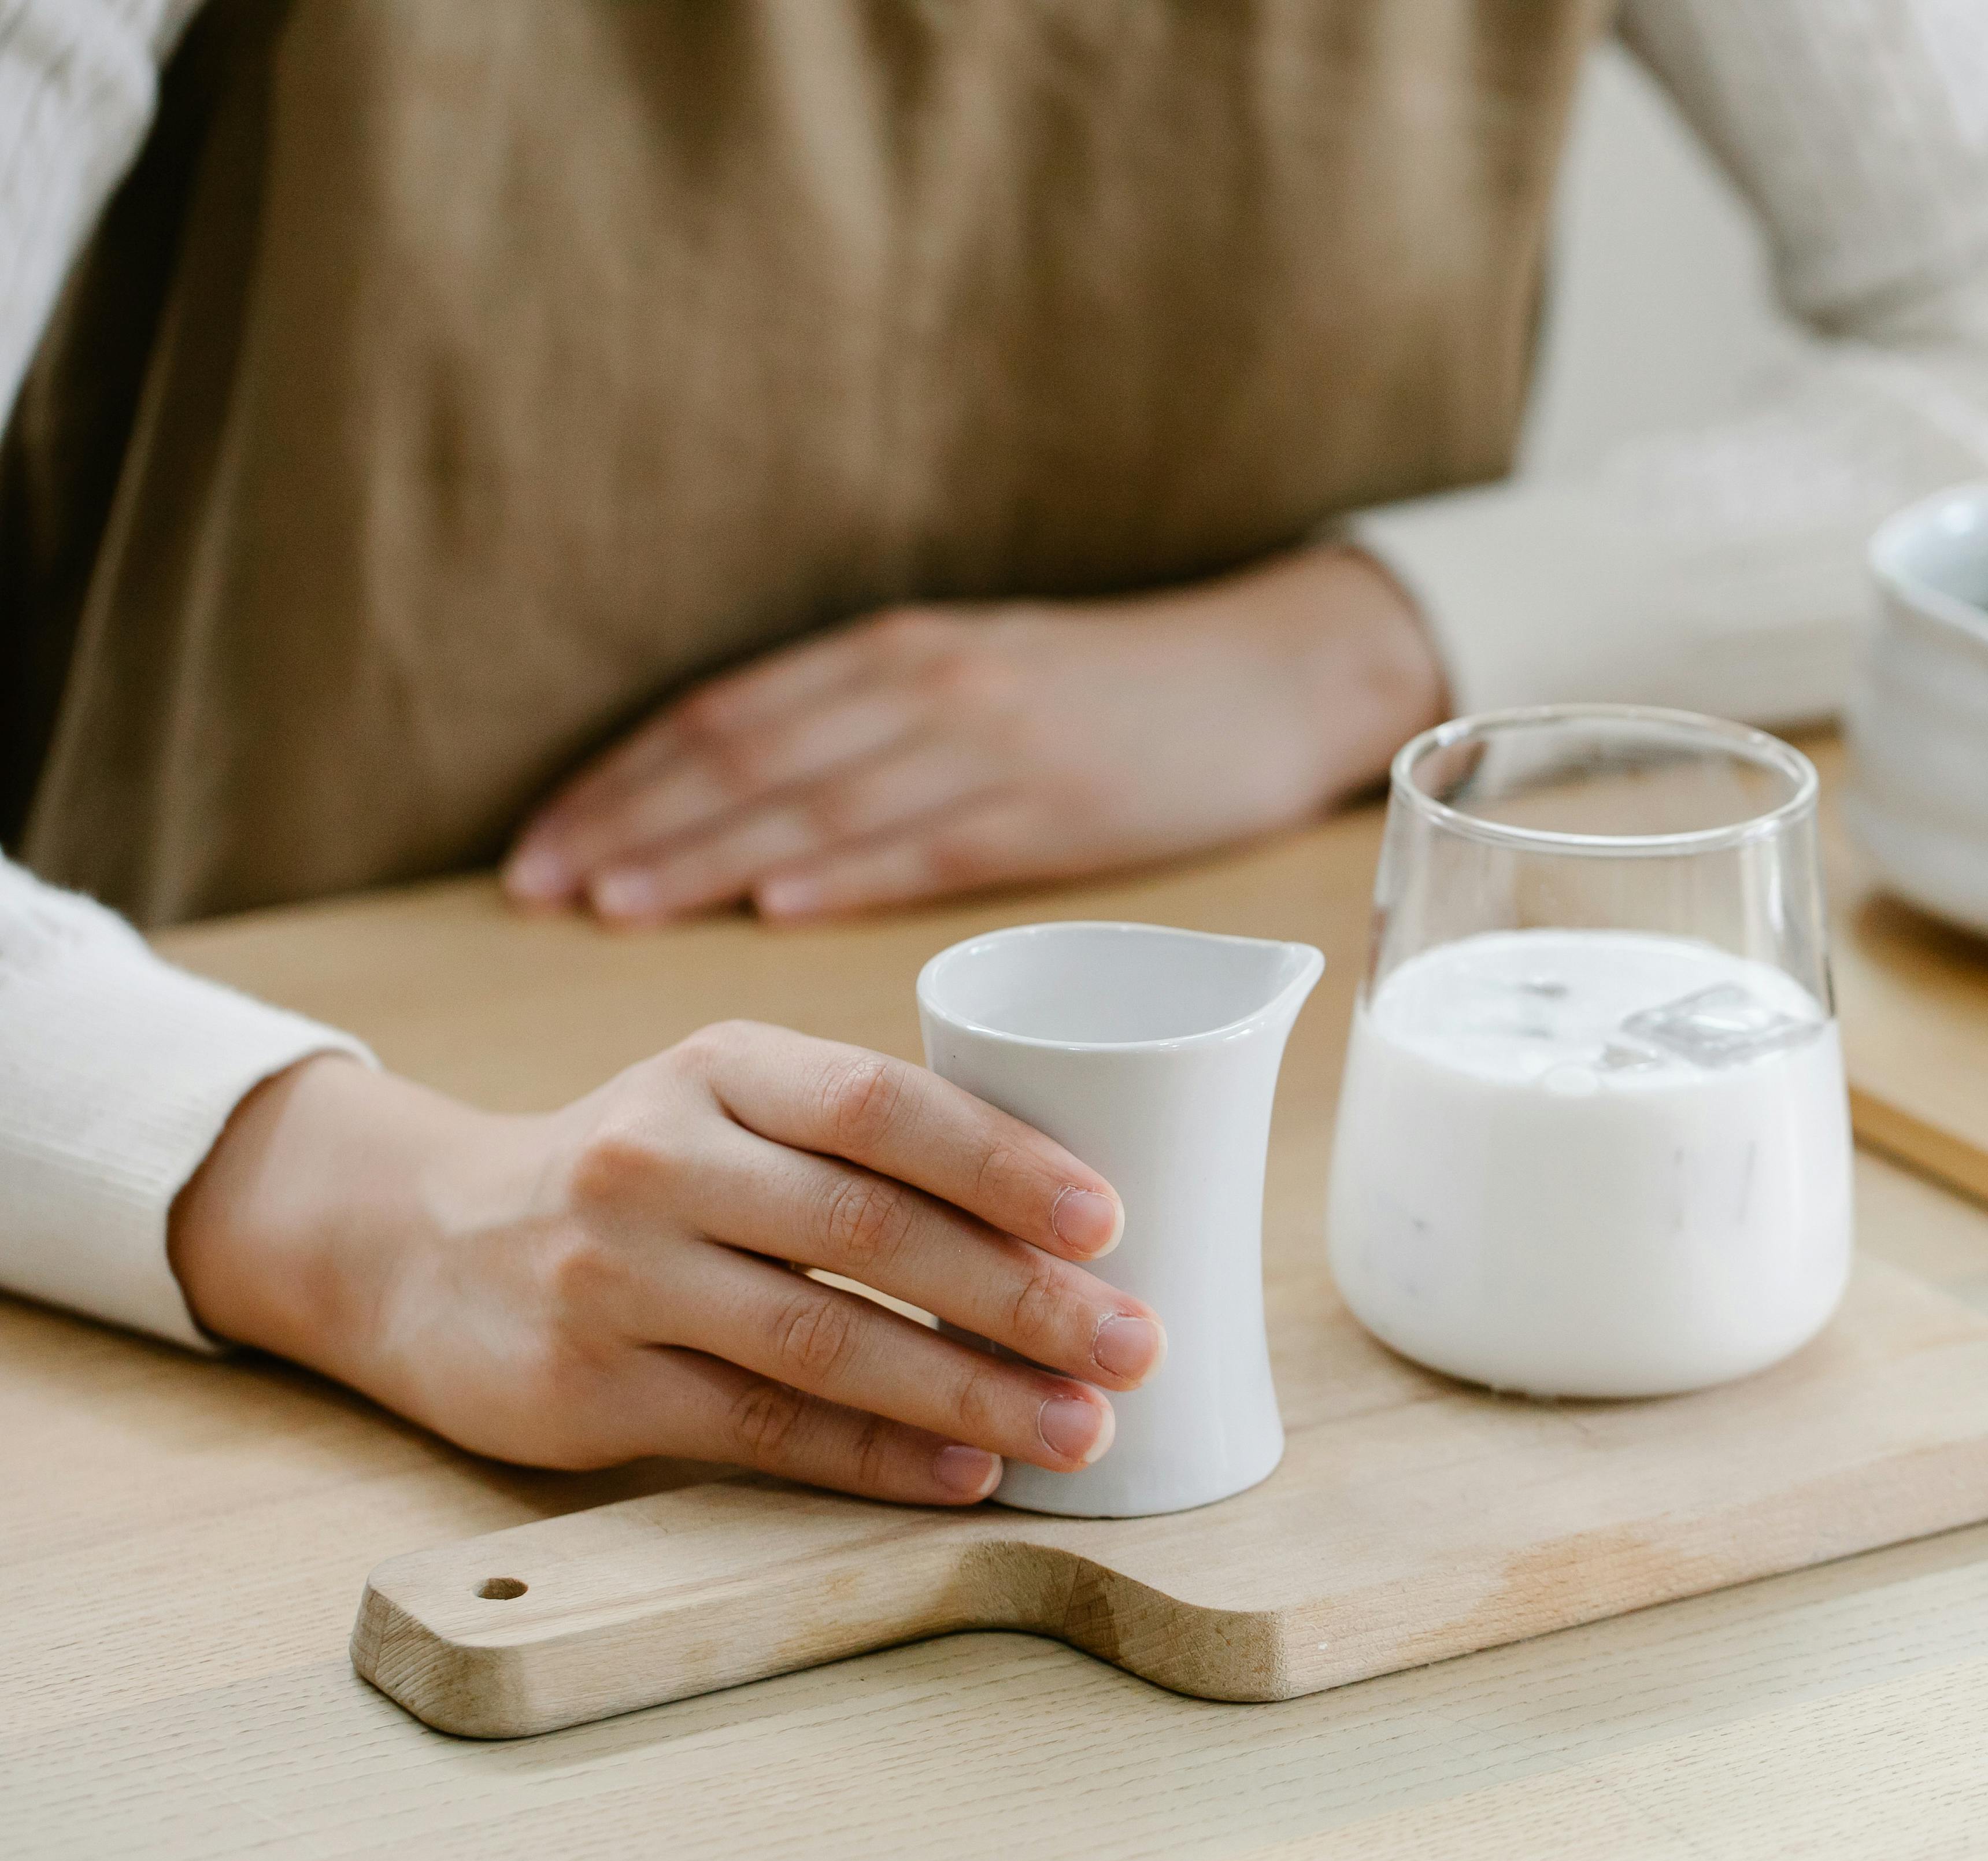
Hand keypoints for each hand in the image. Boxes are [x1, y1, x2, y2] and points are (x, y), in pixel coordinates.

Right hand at [170, 1026, 1161, 1503]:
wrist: (418, 1242)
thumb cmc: (642, 1174)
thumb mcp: (727, 1109)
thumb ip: (860, 1142)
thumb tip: (1070, 1220)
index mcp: (722, 1070)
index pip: (881, 1105)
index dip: (1002, 1162)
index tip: (1111, 1220)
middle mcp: (659, 1160)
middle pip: (870, 1231)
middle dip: (1021, 1295)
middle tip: (1133, 1342)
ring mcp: (614, 1276)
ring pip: (825, 1342)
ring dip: (969, 1392)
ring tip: (1082, 1426)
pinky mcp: (587, 1387)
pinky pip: (763, 1429)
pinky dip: (878, 1456)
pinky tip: (967, 1473)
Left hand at [502, 545, 1444, 924]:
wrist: (1281, 673)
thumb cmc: (1127, 700)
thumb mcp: (988, 685)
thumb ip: (884, 740)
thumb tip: (765, 836)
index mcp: (898, 654)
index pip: (725, 717)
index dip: (624, 782)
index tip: (538, 847)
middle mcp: (925, 685)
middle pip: (743, 757)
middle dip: (630, 826)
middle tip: (535, 893)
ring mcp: (991, 744)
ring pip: (815, 799)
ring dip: (703, 856)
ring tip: (611, 908)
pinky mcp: (1061, 806)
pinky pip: (932, 840)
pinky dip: (846, 871)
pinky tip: (775, 904)